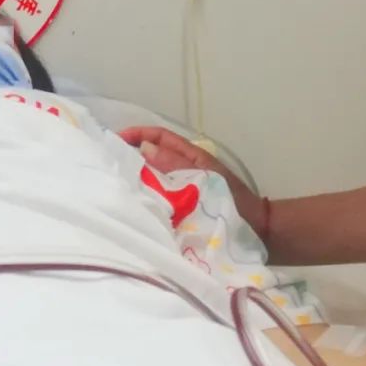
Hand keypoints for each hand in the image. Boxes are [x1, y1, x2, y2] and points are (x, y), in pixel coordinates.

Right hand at [119, 126, 263, 227]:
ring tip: (116, 182)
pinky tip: (133, 204)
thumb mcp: (204, 178)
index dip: (138, 133)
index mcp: (191, 155)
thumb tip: (143, 146)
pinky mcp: (180, 207)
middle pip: (153, 155)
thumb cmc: (234, 202)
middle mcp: (183, 168)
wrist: (256, 232)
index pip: (160, 136)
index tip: (115, 140)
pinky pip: (158, 197)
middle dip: (132, 154)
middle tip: (108, 162)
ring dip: (136, 176)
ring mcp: (181, 188)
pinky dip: (145, 197)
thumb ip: (175, 164)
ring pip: (153, 176)